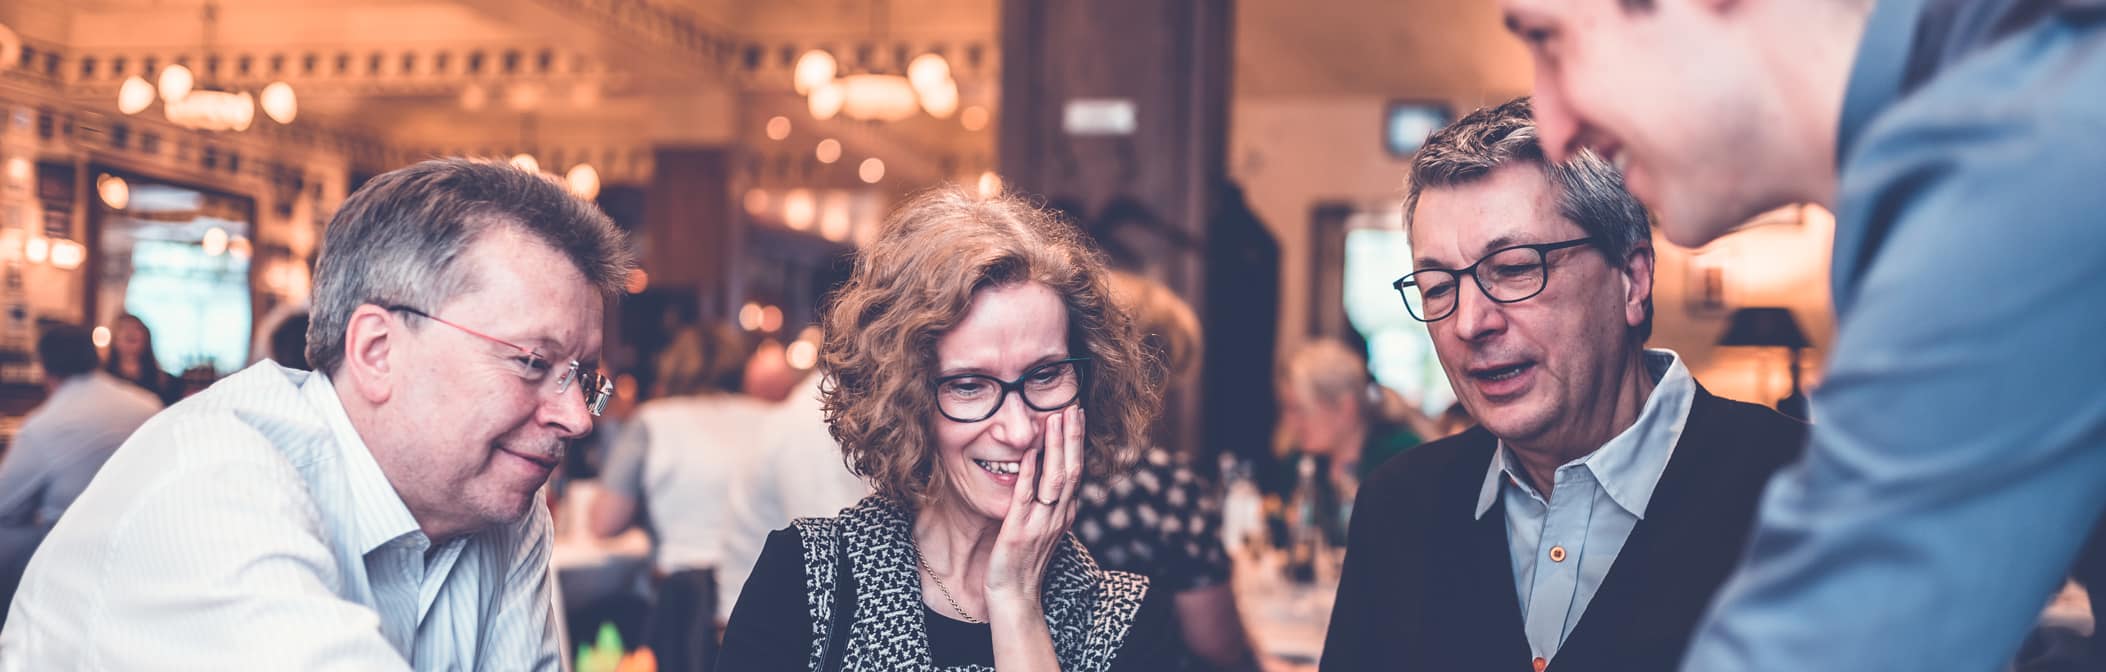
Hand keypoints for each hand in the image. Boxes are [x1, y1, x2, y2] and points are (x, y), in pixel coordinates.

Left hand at [984, 405, 1084, 607]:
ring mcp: (1040, 524)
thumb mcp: (1043, 527)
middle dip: (1072, 437)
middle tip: (1072, 406)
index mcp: (1064, 513)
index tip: (1076, 414)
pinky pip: (1025, 498)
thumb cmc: (1024, 560)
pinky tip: (1030, 454)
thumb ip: (1047, 501)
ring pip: (1055, 480)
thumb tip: (1046, 470)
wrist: (1015, 596)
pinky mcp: (1019, 532)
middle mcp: (1058, 516)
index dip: (1077, 442)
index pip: (1076, 470)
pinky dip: (1029, 474)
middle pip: (1071, 470)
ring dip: (1056, 448)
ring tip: (1055, 420)